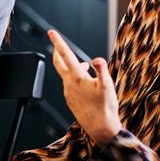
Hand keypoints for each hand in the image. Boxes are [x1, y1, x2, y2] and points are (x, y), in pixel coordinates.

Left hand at [48, 29, 120, 145]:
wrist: (100, 128)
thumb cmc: (105, 107)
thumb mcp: (108, 86)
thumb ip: (102, 71)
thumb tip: (96, 59)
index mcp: (77, 77)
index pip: (65, 55)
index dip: (58, 42)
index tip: (51, 31)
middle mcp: (69, 84)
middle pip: (59, 63)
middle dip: (58, 51)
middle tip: (57, 42)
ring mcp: (68, 93)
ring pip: (66, 74)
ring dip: (72, 67)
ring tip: (84, 65)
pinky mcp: (70, 100)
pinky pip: (70, 85)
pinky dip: (75, 79)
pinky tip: (85, 83)